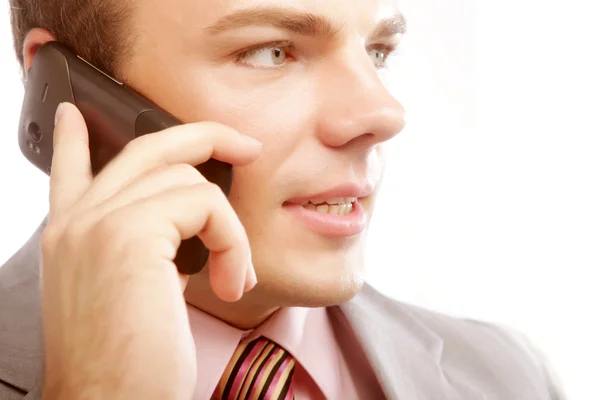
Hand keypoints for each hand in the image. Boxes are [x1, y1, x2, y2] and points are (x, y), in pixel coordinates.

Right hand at [40, 103, 260, 399]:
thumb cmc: (127, 364)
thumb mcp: (126, 295)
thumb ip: (139, 252)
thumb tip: (177, 229)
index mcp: (70, 237)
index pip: (67, 169)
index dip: (70, 139)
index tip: (74, 115)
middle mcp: (76, 222)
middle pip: (148, 148)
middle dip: (205, 137)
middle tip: (244, 147)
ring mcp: (99, 223)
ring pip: (189, 178)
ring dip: (229, 229)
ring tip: (235, 274)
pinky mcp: (129, 234)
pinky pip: (205, 204)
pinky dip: (232, 240)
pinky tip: (231, 282)